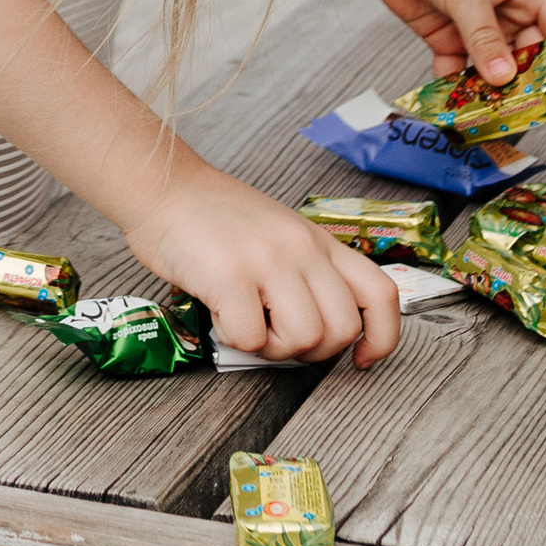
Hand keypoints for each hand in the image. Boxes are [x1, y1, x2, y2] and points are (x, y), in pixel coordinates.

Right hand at [131, 168, 402, 367]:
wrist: (163, 186)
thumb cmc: (214, 217)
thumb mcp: (279, 234)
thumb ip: (305, 274)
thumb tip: (315, 338)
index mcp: (319, 240)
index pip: (381, 294)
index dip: (381, 338)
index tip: (360, 359)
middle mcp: (302, 248)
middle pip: (342, 329)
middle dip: (311, 351)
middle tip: (276, 336)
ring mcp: (268, 260)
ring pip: (305, 339)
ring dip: (272, 348)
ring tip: (246, 323)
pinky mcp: (230, 276)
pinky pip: (251, 339)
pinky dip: (234, 340)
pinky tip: (220, 314)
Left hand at [356, 0, 545, 97]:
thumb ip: (483, 37)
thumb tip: (502, 78)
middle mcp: (506, 10)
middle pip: (530, 57)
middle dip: (525, 85)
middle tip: (516, 112)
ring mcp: (476, 25)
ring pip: (494, 69)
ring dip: (490, 92)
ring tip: (482, 114)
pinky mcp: (446, 35)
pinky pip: (459, 70)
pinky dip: (456, 87)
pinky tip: (450, 101)